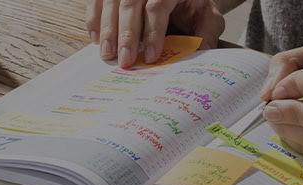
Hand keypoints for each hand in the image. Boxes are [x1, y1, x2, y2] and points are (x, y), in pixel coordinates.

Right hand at [87, 0, 225, 67]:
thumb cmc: (194, 7)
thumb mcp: (208, 19)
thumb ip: (205, 36)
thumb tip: (197, 60)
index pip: (158, 5)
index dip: (153, 31)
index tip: (152, 56)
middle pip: (130, 3)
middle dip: (126, 35)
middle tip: (125, 61)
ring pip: (110, 1)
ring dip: (107, 29)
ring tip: (108, 54)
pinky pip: (97, 0)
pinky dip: (94, 19)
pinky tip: (96, 40)